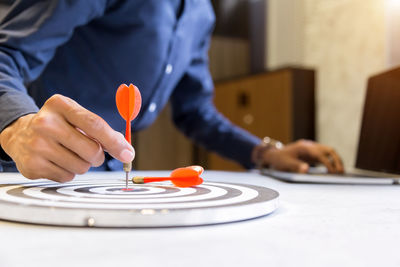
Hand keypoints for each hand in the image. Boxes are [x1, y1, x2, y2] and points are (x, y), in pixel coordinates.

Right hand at [0, 94, 134, 181]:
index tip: (128, 153)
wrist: (19, 134)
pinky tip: (57, 161)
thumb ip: (101, 130)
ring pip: (81, 167)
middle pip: (91, 150)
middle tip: (91, 152)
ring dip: (83, 165)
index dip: (115, 142)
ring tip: (70, 154)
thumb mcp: (75, 117)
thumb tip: (125, 149)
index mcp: (60, 105)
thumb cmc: (57, 125)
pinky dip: (68, 172)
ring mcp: (37, 145)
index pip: (95, 125)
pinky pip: (67, 177)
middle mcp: (45, 123)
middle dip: (98, 156)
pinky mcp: (32, 165)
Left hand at [262, 139, 343, 173]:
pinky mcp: (312, 153)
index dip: (328, 163)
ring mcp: (312, 149)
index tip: (332, 173)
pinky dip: (331, 162)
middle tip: (341, 172)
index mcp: (304, 147)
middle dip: (337, 160)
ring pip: (329, 151)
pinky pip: (325, 156)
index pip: (320, 154)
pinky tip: (334, 170)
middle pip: (329, 150)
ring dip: (336, 160)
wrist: (274, 155)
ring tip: (340, 172)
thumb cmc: (279, 159)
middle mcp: (310, 146)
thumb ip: (295, 166)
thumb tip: (306, 169)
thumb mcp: (285, 164)